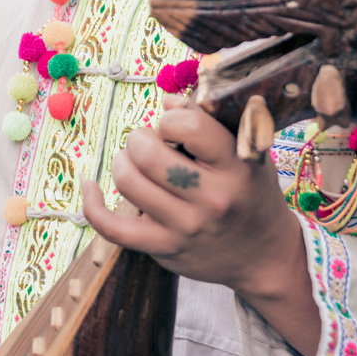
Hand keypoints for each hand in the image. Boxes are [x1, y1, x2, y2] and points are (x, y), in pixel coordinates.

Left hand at [82, 99, 319, 355]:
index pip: (191, 126)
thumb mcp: (246, 151)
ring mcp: (186, 226)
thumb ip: (209, 121)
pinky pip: (114, 228)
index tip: (174, 125)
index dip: (171, 118)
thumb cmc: (250, 191)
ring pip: (129, 183)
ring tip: (132, 160)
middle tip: (149, 141)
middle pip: (150, 155)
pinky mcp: (164, 249)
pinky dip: (93, 206)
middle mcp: (212, 198)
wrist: (265, 254)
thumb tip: (167, 101)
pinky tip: (91, 187)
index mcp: (236, 166)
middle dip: (140, 138)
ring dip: (122, 161)